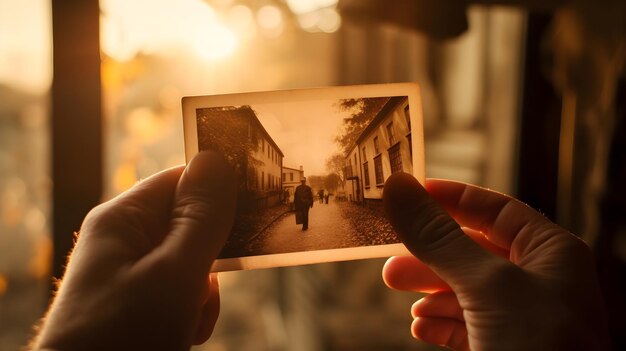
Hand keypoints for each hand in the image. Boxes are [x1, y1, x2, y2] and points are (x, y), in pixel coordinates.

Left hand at [32, 152, 236, 350]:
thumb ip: (200, 217)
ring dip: (202, 292)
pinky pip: (183, 293)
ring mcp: (134, 274)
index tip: (254, 208)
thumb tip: (216, 158)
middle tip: (204, 284)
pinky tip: (182, 332)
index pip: (181, 180)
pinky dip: (192, 312)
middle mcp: (126, 242)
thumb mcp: (173, 273)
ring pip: (193, 264)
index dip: (219, 190)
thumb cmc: (122, 338)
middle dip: (211, 256)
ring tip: (185, 318)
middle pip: (191, 225)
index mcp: (123, 220)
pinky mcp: (142, 303)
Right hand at [382, 173, 610, 349]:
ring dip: (429, 288)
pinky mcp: (506, 350)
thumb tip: (399, 188)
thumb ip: (440, 238)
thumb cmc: (539, 350)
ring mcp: (524, 320)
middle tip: (390, 253)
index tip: (410, 194)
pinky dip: (441, 323)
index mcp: (552, 254)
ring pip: (466, 289)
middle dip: (429, 252)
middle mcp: (540, 283)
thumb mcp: (487, 286)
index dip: (452, 199)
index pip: (496, 209)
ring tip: (396, 288)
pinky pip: (468, 325)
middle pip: (473, 250)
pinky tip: (421, 325)